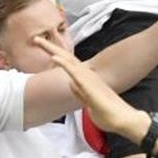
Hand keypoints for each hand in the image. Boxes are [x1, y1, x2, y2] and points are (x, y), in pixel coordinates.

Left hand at [34, 35, 152, 142]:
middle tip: (35, 39)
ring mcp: (87, 78)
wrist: (121, 118)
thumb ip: (79, 91)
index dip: (56, 54)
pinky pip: (73, 71)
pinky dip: (63, 63)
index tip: (44, 47)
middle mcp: (85, 74)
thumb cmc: (107, 112)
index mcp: (85, 78)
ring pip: (67, 60)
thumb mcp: (88, 101)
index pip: (67, 63)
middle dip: (50, 47)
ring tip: (39, 41)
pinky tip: (54, 57)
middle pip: (65, 57)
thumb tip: (70, 82)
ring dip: (53, 50)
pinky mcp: (87, 84)